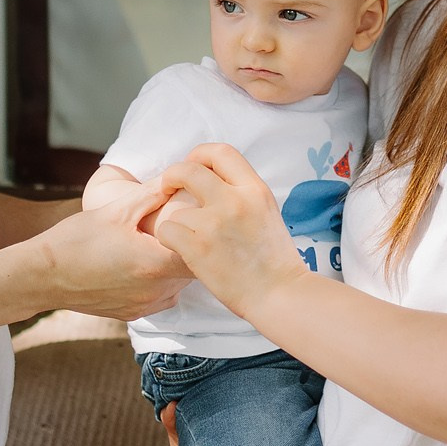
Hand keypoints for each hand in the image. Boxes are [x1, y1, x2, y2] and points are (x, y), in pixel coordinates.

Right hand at [31, 181, 189, 319]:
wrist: (42, 276)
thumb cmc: (76, 239)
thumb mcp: (116, 210)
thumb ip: (152, 193)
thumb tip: (177, 176)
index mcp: (155, 262)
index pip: (200, 250)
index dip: (202, 233)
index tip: (195, 220)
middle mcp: (155, 290)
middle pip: (192, 269)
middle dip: (189, 249)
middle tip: (179, 228)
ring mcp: (144, 306)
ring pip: (177, 285)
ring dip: (174, 266)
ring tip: (157, 245)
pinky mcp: (132, 314)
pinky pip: (160, 298)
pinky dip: (158, 282)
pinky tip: (142, 266)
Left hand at [153, 144, 315, 319]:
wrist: (279, 293)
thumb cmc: (274, 260)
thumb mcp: (266, 212)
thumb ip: (242, 194)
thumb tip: (213, 181)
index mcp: (255, 189)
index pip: (221, 152)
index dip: (199, 155)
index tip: (193, 167)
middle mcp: (235, 200)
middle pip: (188, 170)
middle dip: (172, 175)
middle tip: (168, 187)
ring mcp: (215, 223)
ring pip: (174, 209)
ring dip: (176, 223)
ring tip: (190, 240)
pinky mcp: (198, 248)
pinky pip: (166, 231)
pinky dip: (169, 240)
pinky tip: (182, 251)